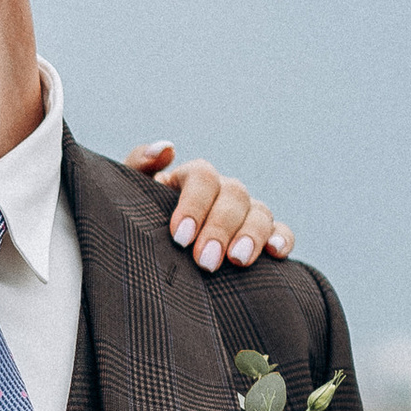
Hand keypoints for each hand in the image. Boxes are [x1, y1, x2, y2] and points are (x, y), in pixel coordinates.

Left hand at [124, 142, 291, 273]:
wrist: (149, 261)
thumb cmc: (137, 225)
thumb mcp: (127, 196)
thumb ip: (137, 166)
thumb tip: (166, 148)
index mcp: (191, 179)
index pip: (203, 177)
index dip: (194, 204)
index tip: (179, 236)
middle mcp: (222, 193)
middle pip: (234, 195)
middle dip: (221, 228)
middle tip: (205, 262)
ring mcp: (244, 214)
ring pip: (259, 212)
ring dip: (252, 235)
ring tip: (238, 261)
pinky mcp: (261, 238)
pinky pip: (280, 231)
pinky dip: (283, 238)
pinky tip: (276, 253)